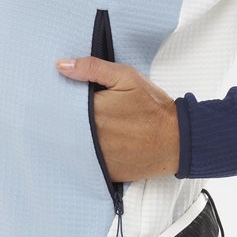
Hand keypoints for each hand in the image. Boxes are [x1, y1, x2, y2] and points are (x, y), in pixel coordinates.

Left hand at [55, 56, 180, 180]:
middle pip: (64, 125)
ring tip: (86, 128)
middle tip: (77, 112)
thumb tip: (61, 65)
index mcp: (93, 110)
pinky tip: (95, 144)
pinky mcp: (104, 171)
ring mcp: (96, 156)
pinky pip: (84, 162)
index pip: (62, 103)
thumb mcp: (127, 77)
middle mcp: (91, 136)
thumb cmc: (153, 108)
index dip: (60, 99)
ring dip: (72, 136)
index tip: (62, 96)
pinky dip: (84, 154)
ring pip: (71, 145)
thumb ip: (92, 68)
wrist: (176, 141)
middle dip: (65, 118)